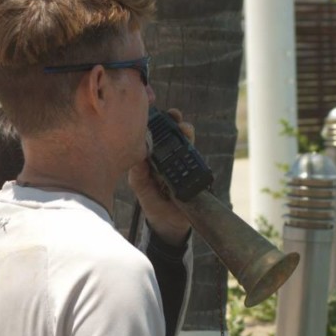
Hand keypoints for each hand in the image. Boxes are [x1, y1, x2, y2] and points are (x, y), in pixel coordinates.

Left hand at [128, 108, 193, 245]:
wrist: (169, 223)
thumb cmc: (152, 202)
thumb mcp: (141, 187)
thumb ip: (139, 174)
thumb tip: (139, 159)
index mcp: (153, 157)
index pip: (156, 135)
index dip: (157, 123)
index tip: (156, 112)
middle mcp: (169, 157)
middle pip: (174, 134)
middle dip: (175, 122)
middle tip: (174, 116)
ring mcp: (183, 163)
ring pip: (187, 143)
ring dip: (186, 133)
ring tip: (185, 129)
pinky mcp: (194, 173)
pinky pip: (196, 159)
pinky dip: (194, 151)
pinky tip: (191, 147)